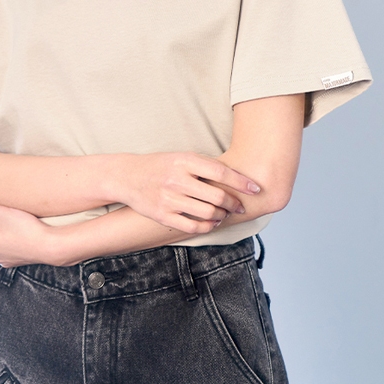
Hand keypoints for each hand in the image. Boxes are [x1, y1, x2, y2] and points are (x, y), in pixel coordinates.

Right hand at [117, 153, 260, 232]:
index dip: (241, 182)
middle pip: (217, 197)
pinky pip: (192, 226)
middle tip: (241, 206)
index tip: (256, 189)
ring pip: (208, 214)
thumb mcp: (181, 157)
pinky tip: (213, 223)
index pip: (221, 173)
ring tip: (226, 214)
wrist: (128, 176)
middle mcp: (176, 180)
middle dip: (234, 204)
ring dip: (222, 216)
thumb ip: (205, 166)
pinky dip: (208, 226)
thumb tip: (236, 177)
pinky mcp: (163, 216)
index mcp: (184, 161)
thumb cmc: (161, 165)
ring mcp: (169, 199)